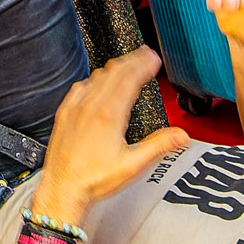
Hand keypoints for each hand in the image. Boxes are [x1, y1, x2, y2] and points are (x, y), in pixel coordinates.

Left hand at [33, 48, 186, 219]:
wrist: (62, 190)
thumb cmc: (93, 180)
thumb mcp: (132, 165)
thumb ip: (158, 146)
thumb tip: (181, 136)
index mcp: (109, 115)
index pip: (130, 79)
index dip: (144, 64)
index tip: (154, 58)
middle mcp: (90, 107)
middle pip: (115, 72)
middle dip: (133, 60)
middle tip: (145, 54)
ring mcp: (75, 109)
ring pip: (97, 77)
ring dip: (115, 67)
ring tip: (127, 64)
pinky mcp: (64, 114)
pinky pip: (80, 87)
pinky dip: (93, 79)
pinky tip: (96, 81)